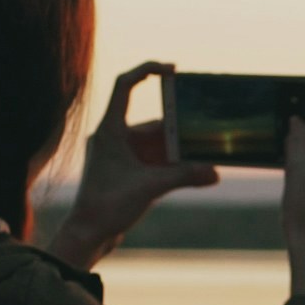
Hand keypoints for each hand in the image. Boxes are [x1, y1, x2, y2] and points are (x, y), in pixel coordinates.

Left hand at [44, 62, 217, 270]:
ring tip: (203, 158)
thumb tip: (215, 172)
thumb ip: (185, 176)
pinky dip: (171, 163)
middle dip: (179, 130)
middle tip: (204, 133)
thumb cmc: (107, 207)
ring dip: (177, 151)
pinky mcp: (125, 171)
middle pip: (152, 123)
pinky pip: (152, 159)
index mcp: (110, 130)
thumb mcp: (151, 188)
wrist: (88, 234)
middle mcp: (113, 137)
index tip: (172, 70)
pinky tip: (191, 171)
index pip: (125, 86)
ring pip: (155, 144)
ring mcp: (119, 154)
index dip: (147, 70)